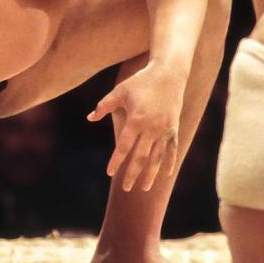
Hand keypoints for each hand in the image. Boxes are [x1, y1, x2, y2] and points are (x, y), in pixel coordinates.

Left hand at [87, 64, 184, 191]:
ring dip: (150, 174)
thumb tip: (89, 118)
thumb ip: (104, 106)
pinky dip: (168, 162)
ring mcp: (164, 130)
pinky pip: (171, 150)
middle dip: (132, 174)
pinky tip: (166, 174)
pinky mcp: (174, 128)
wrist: (169, 74)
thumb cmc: (140, 81)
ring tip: (144, 188)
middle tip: (125, 188)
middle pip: (140, 157)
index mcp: (136, 120)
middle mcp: (151, 128)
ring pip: (157, 158)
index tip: (109, 173)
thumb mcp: (119, 91)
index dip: (116, 161)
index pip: (124, 146)